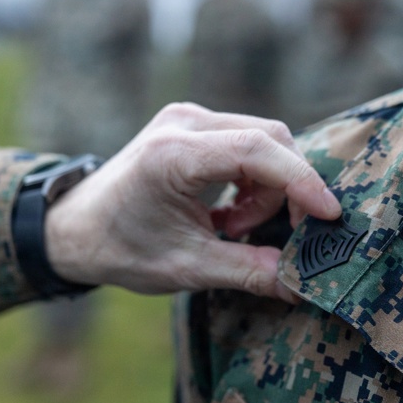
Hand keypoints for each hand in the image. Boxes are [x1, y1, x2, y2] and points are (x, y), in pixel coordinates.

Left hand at [44, 103, 341, 299]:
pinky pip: (245, 142)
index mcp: (174, 153)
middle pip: (269, 139)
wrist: (73, 228)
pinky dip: (251, 178)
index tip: (330, 215)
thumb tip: (302, 284)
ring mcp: (186, 117)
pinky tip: (225, 212)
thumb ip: (248, 271)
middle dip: (287, 188)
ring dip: (266, 187)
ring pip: (261, 140)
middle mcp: (183, 122)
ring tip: (233, 227)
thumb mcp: (186, 267)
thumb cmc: (120, 248)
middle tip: (275, 234)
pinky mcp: (191, 124)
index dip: (301, 182)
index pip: (257, 151)